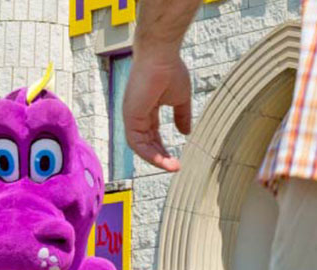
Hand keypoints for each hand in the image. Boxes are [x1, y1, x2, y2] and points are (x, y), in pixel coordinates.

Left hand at [122, 53, 191, 171]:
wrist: (162, 55)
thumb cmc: (170, 70)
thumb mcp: (180, 99)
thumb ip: (182, 116)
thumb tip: (186, 132)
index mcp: (146, 110)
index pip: (152, 135)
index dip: (163, 148)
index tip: (176, 159)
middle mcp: (136, 116)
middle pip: (146, 143)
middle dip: (160, 157)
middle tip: (175, 166)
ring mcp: (131, 117)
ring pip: (140, 147)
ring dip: (156, 159)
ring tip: (172, 167)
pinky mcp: (130, 117)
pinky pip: (137, 143)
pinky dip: (149, 153)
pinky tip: (162, 161)